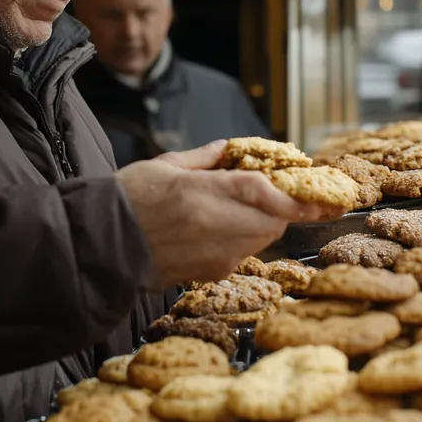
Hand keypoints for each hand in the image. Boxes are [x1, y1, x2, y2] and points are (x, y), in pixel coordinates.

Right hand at [115, 141, 322, 287]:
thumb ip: (205, 157)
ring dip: (263, 222)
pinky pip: (242, 253)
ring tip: (239, 208)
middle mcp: (216, 226)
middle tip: (277, 193)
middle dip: (280, 207)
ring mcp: (215, 254)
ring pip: (262, 238)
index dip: (298, 197)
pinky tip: (217, 229)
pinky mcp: (209, 272)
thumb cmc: (127, 200)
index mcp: (204, 193)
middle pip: (274, 220)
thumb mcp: (165, 165)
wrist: (102, 247)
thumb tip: (230, 148)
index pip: (267, 195)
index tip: (319, 197)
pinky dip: (242, 239)